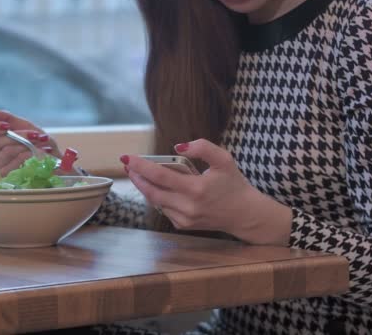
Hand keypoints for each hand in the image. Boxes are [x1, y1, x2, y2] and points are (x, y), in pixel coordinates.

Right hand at [0, 107, 59, 174]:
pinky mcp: (10, 177)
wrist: (54, 157)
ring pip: (7, 151)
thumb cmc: (38, 142)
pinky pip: (16, 163)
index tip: (6, 126)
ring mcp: (0, 167)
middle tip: (35, 134)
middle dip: (19, 136)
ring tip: (41, 143)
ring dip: (27, 144)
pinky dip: (31, 155)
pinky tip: (41, 153)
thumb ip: (6, 117)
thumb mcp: (25, 125)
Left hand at [121, 139, 291, 245]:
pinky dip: (158, 197)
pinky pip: (164, 208)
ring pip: (155, 201)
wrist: (245, 214)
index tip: (127, 157)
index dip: (141, 166)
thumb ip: (202, 148)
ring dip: (144, 186)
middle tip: (128, 164)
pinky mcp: (183, 225)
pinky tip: (157, 187)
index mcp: (196, 189)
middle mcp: (188, 207)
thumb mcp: (224, 159)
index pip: (160, 176)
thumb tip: (177, 146)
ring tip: (137, 172)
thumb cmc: (233, 183)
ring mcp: (184, 219)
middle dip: (137, 176)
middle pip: (152, 191)